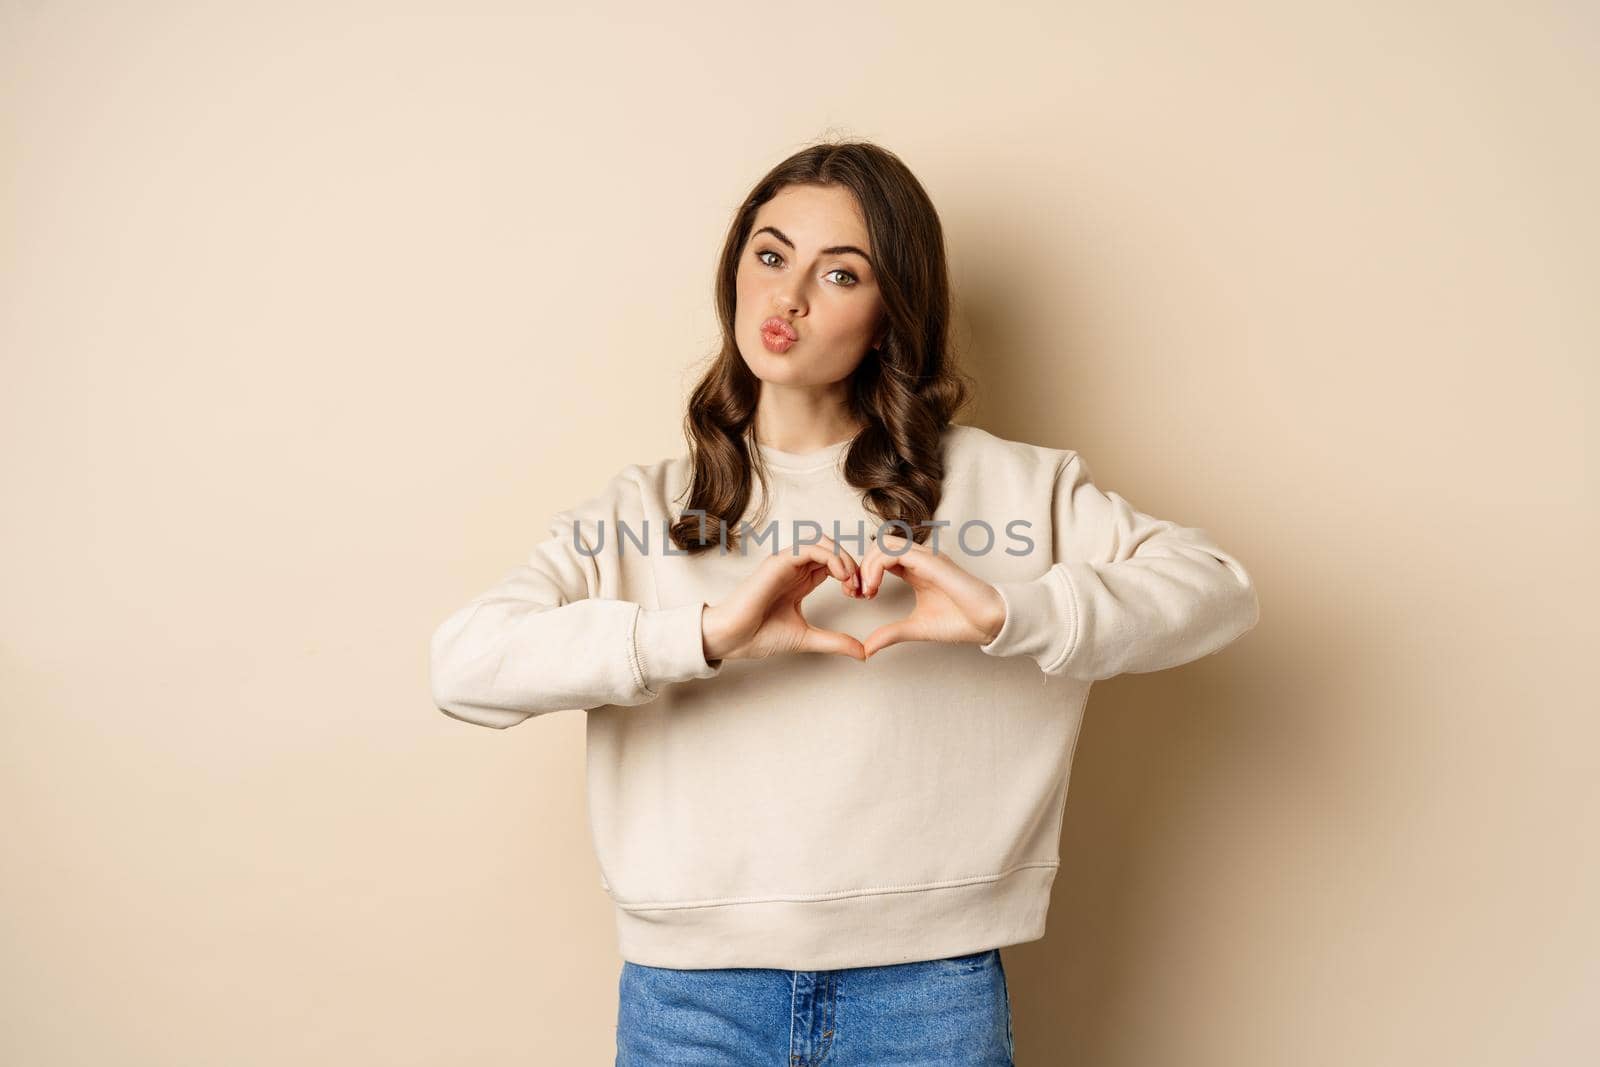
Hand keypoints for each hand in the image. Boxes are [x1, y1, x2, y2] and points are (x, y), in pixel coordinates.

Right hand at [702, 535, 867, 661]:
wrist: (733, 638)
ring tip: (851, 580)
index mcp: (800, 581)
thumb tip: (863, 652)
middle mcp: (794, 568)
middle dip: (853, 565)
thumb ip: (835, 642)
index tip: (861, 596)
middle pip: (832, 550)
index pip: (834, 565)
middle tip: (862, 588)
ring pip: (823, 542)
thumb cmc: (759, 635)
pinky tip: (841, 576)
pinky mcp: (779, 561)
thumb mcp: (807, 638)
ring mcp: (787, 563)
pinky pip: (810, 547)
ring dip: (843, 557)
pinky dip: (831, 557)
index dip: (853, 575)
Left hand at [856, 531, 1006, 658]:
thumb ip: (891, 633)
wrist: (990, 622)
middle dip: (862, 566)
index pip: (881, 557)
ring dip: (868, 564)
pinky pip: (896, 552)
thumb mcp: (915, 628)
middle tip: (857, 593)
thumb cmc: (961, 622)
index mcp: (915, 570)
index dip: (865, 572)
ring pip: (884, 544)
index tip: (858, 596)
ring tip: (866, 591)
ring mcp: (927, 558)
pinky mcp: (932, 562)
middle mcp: (920, 559)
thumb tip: (867, 648)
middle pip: (879, 546)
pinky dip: (877, 567)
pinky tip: (874, 588)